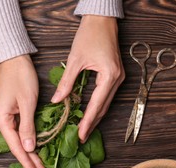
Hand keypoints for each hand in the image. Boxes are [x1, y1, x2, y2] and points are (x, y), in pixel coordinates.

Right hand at [0, 55, 47, 167]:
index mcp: (0, 119)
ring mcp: (0, 117)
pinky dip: (25, 140)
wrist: (13, 58)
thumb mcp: (27, 102)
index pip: (16, 147)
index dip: (28, 162)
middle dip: (30, 160)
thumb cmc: (21, 76)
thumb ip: (28, 127)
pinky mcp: (5, 113)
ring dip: (28, 151)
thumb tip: (29, 149)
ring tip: (40, 166)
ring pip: (16, 139)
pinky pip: (16, 130)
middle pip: (16, 145)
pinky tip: (33, 149)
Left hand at [51, 15, 124, 142]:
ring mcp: (118, 78)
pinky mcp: (115, 76)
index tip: (80, 135)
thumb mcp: (75, 59)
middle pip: (104, 108)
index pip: (96, 104)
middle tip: (81, 138)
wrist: (101, 20)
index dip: (88, 122)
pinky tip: (89, 115)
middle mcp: (117, 79)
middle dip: (92, 124)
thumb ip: (66, 82)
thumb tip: (57, 100)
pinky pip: (105, 96)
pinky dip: (97, 107)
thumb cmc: (89, 35)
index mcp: (109, 75)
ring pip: (105, 104)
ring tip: (84, 130)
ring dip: (95, 117)